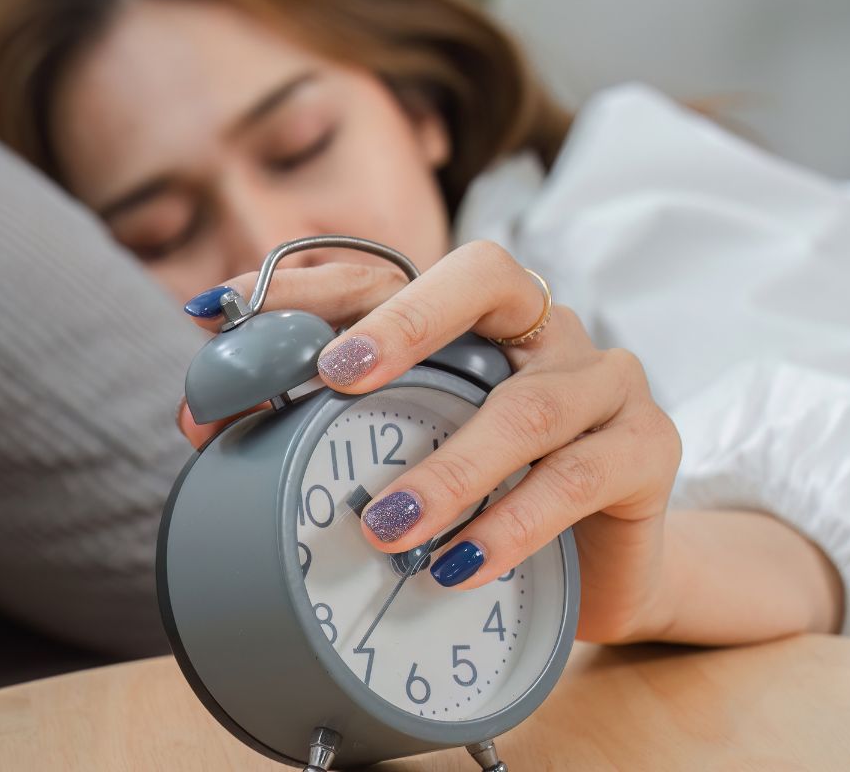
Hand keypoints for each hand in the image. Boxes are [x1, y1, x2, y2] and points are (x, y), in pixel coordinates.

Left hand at [174, 239, 683, 642]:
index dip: (298, 289)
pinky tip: (459, 565)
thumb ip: (317, 429)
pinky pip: (578, 478)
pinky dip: (512, 524)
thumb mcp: (402, 455)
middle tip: (336, 377)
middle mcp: (539, 325)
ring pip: (526, 405)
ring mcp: (602, 378)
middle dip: (404, 320)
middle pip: (482, 275)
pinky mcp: (649, 447)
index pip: (380, 273)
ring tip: (386, 525)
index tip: (213, 314)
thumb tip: (200, 421)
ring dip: (449, 469)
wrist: (600, 576)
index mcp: (467, 313)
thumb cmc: (484, 500)